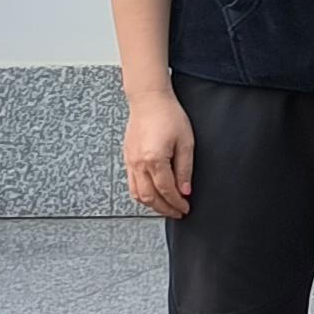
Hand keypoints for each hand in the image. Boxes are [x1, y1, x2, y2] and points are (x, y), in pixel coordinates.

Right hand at [122, 94, 194, 218]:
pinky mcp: (127, 158)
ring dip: (152, 205)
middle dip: (164, 209)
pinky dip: (141, 194)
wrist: (149, 100)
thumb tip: (185, 190)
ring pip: (137, 194)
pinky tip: (151, 195)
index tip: (185, 208)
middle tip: (177, 213)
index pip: (167, 190)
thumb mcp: (185, 142)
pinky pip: (131, 184)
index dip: (177, 203)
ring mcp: (130, 162)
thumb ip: (185, 169)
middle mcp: (139, 163)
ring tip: (165, 207)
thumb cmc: (168, 115)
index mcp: (154, 159)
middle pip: (150, 197)